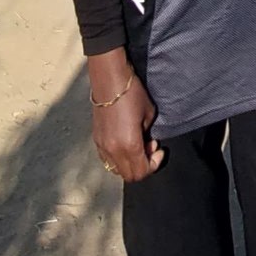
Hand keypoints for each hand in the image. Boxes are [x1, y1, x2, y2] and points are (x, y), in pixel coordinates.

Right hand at [88, 52, 163, 182]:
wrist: (110, 80)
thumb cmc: (132, 94)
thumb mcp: (149, 115)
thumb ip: (148, 135)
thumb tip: (146, 144)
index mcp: (128, 145)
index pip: (141, 172)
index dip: (154, 165)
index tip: (159, 151)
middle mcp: (113, 150)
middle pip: (129, 175)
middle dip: (143, 166)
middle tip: (150, 148)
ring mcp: (102, 146)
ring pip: (116, 169)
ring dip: (130, 163)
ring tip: (138, 144)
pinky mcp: (96, 139)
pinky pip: (108, 159)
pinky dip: (119, 158)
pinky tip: (126, 142)